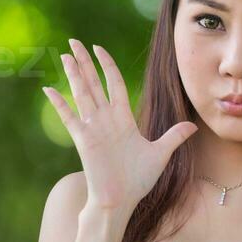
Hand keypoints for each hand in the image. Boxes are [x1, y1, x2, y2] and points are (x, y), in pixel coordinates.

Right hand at [42, 38, 197, 210]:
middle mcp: (106, 119)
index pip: (114, 83)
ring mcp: (93, 128)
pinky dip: (59, 103)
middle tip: (74, 40)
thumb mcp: (160, 154)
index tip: (98, 48)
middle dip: (84, 62)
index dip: (106, 65)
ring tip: (65, 54)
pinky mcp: (84, 140)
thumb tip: (192, 126)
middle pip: (93, 82)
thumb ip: (173, 137)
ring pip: (82, 94)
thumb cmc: (138, 181)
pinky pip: (69, 117)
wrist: (122, 201)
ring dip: (73, 74)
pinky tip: (49, 89)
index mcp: (123, 119)